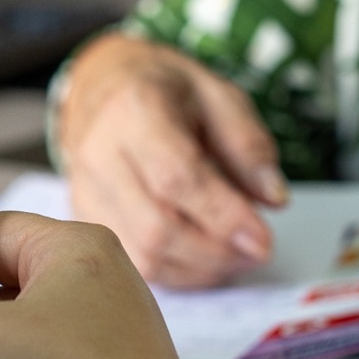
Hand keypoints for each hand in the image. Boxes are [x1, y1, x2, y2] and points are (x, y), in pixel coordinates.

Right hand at [56, 33, 287, 288]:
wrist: (101, 86)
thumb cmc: (164, 89)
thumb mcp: (216, 93)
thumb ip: (247, 143)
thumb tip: (272, 199)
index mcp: (135, 109)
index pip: (176, 176)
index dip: (223, 214)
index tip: (263, 240)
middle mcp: (100, 153)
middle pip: (157, 225)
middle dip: (216, 250)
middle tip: (257, 251)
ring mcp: (87, 190)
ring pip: (144, 253)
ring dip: (200, 267)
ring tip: (237, 255)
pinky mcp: (86, 218)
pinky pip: (134, 263)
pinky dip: (179, 272)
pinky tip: (206, 259)